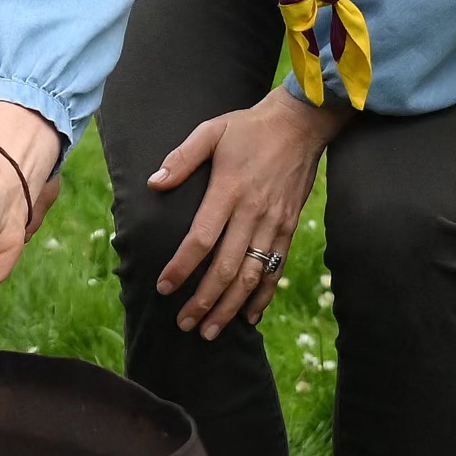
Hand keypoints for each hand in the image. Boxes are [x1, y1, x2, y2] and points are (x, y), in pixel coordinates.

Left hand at [150, 86, 350, 336]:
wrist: (301, 125)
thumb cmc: (249, 127)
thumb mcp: (211, 131)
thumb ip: (182, 158)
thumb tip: (154, 184)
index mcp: (229, 190)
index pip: (201, 239)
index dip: (182, 267)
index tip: (163, 288)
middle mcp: (253, 213)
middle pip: (226, 268)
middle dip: (204, 301)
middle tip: (184, 325)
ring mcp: (274, 224)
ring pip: (251, 276)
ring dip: (230, 307)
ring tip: (210, 331)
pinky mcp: (289, 228)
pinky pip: (276, 268)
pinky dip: (263, 295)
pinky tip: (249, 316)